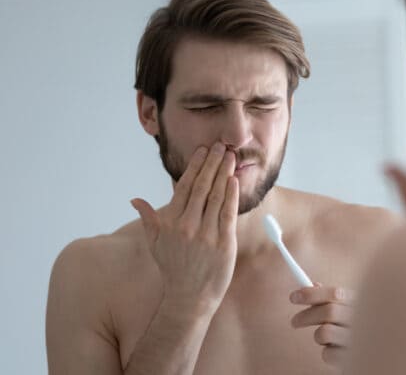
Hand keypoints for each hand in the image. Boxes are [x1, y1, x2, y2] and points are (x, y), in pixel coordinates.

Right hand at [131, 142, 238, 314]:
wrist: (190, 296)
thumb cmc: (173, 268)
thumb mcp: (155, 243)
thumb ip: (149, 218)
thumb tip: (135, 200)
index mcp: (171, 222)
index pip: (184, 186)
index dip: (195, 166)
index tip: (203, 151)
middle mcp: (187, 225)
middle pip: (201, 186)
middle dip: (212, 163)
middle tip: (220, 146)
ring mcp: (205, 234)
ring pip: (215, 196)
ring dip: (223, 173)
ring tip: (230, 157)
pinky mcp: (223, 243)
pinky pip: (227, 214)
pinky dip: (231, 195)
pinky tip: (234, 180)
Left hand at [290, 283, 354, 366]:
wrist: (372, 353)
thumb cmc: (356, 328)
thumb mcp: (348, 310)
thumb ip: (332, 298)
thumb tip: (313, 285)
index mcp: (359, 304)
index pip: (336, 293)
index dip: (312, 293)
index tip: (293, 297)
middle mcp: (362, 320)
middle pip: (329, 312)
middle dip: (306, 316)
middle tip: (294, 322)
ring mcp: (358, 339)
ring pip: (325, 333)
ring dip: (318, 336)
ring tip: (323, 339)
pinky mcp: (353, 358)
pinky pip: (328, 353)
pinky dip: (326, 352)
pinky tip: (335, 350)